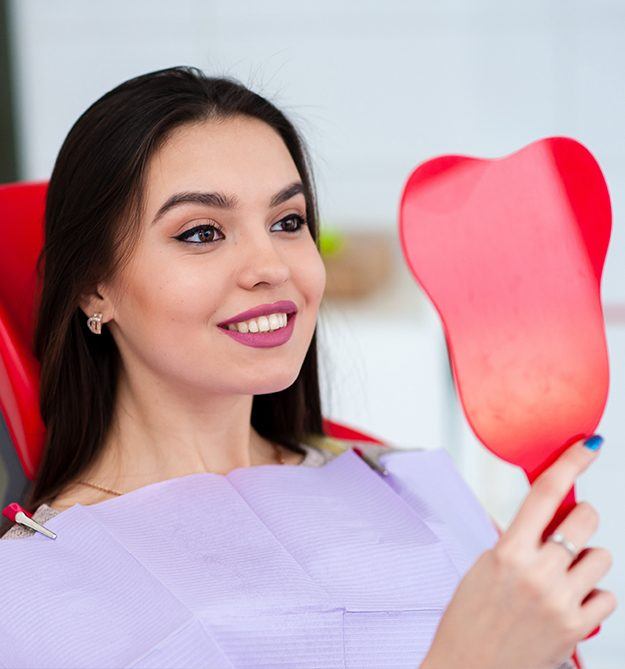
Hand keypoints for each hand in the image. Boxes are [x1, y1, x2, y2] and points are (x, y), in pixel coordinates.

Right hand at [421, 436, 616, 668]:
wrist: (467, 668)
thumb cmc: (470, 617)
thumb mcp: (484, 567)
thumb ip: (517, 542)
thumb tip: (548, 520)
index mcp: (508, 551)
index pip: (545, 493)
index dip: (570, 463)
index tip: (590, 445)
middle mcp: (539, 572)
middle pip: (585, 519)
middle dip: (581, 519)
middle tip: (569, 531)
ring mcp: (562, 601)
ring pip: (602, 557)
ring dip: (587, 561)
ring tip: (564, 577)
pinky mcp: (578, 629)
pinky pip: (608, 596)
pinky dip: (593, 596)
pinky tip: (570, 604)